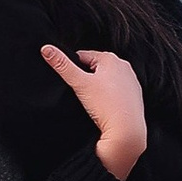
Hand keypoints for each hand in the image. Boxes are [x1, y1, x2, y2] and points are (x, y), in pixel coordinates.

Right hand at [44, 43, 147, 178]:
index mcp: (110, 58)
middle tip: (82, 93)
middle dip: (86, 78)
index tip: (73, 82)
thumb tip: (46, 49)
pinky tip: (104, 107)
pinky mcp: (134, 96)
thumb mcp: (79, 83)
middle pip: (95, 68)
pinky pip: (116, 92)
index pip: (83, 56)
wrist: (127, 131)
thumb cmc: (106, 106)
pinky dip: (109, 97)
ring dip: (98, 88)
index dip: (73, 69)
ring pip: (106, 80)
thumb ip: (62, 65)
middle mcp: (123, 66)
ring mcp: (131, 81)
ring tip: (94, 102)